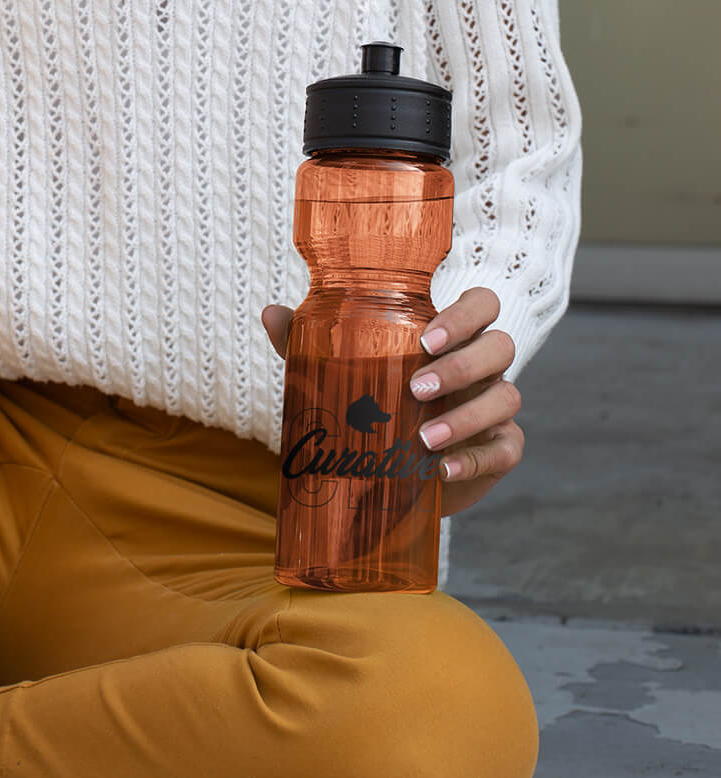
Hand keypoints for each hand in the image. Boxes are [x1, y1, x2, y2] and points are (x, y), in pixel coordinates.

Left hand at [260, 286, 523, 516]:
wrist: (389, 472)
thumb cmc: (370, 405)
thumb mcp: (337, 373)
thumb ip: (307, 343)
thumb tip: (271, 313)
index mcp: (449, 338)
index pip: (481, 305)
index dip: (465, 314)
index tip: (426, 338)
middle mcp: (480, 367)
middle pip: (501, 346)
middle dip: (463, 365)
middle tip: (417, 386)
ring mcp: (493, 407)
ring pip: (507, 397)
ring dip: (466, 416)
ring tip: (423, 438)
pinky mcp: (499, 449)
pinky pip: (505, 449)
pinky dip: (475, 459)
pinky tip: (443, 470)